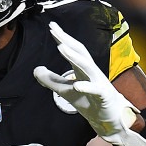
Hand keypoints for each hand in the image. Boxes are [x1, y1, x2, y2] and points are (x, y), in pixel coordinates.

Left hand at [33, 22, 145, 145]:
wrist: (110, 119)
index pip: (72, 50)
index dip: (62, 38)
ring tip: (60, 47)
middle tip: (54, 30)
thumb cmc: (90, 102)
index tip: (51, 26)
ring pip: (87, 66)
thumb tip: (35, 69)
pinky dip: (87, 87)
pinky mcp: (104, 96)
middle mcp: (92, 71)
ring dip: (74, 56)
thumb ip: (52, 80)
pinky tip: (76, 85)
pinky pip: (95, 90)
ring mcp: (99, 82)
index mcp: (82, 69)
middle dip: (67, 40)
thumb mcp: (66, 91)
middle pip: (80, 52)